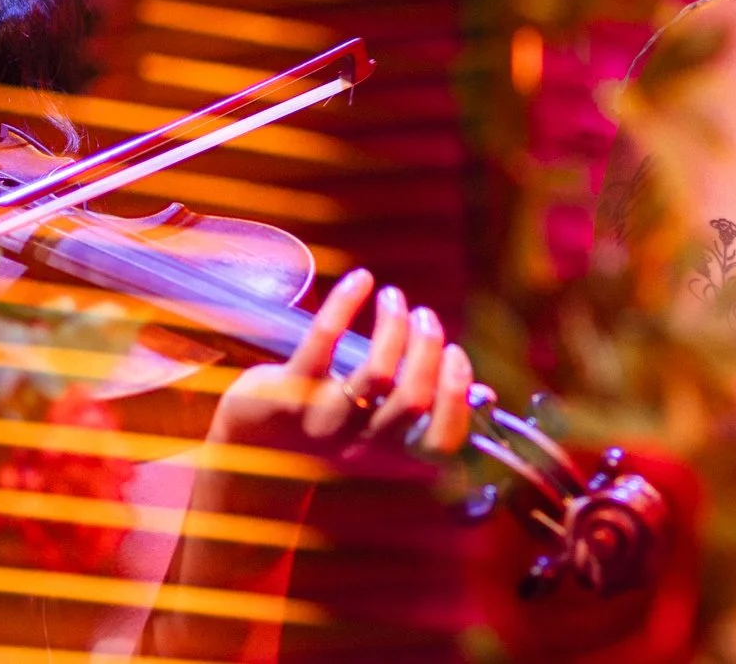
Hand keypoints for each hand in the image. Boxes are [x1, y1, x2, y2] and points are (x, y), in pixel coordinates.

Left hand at [209, 268, 474, 472]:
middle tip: (424, 316)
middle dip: (427, 348)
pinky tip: (362, 280)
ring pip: (374, 373)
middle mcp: (360, 442)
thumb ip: (424, 411)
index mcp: (389, 453)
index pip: (440, 443)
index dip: (456, 396)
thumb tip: (483, 392)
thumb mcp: (378, 425)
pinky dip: (346, 303)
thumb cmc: (330, 423)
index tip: (456, 354)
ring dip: (393, 325)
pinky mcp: (288, 390)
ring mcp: (323, 418)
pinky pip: (322, 342)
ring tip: (394, 298)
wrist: (252, 441)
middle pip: (411, 398)